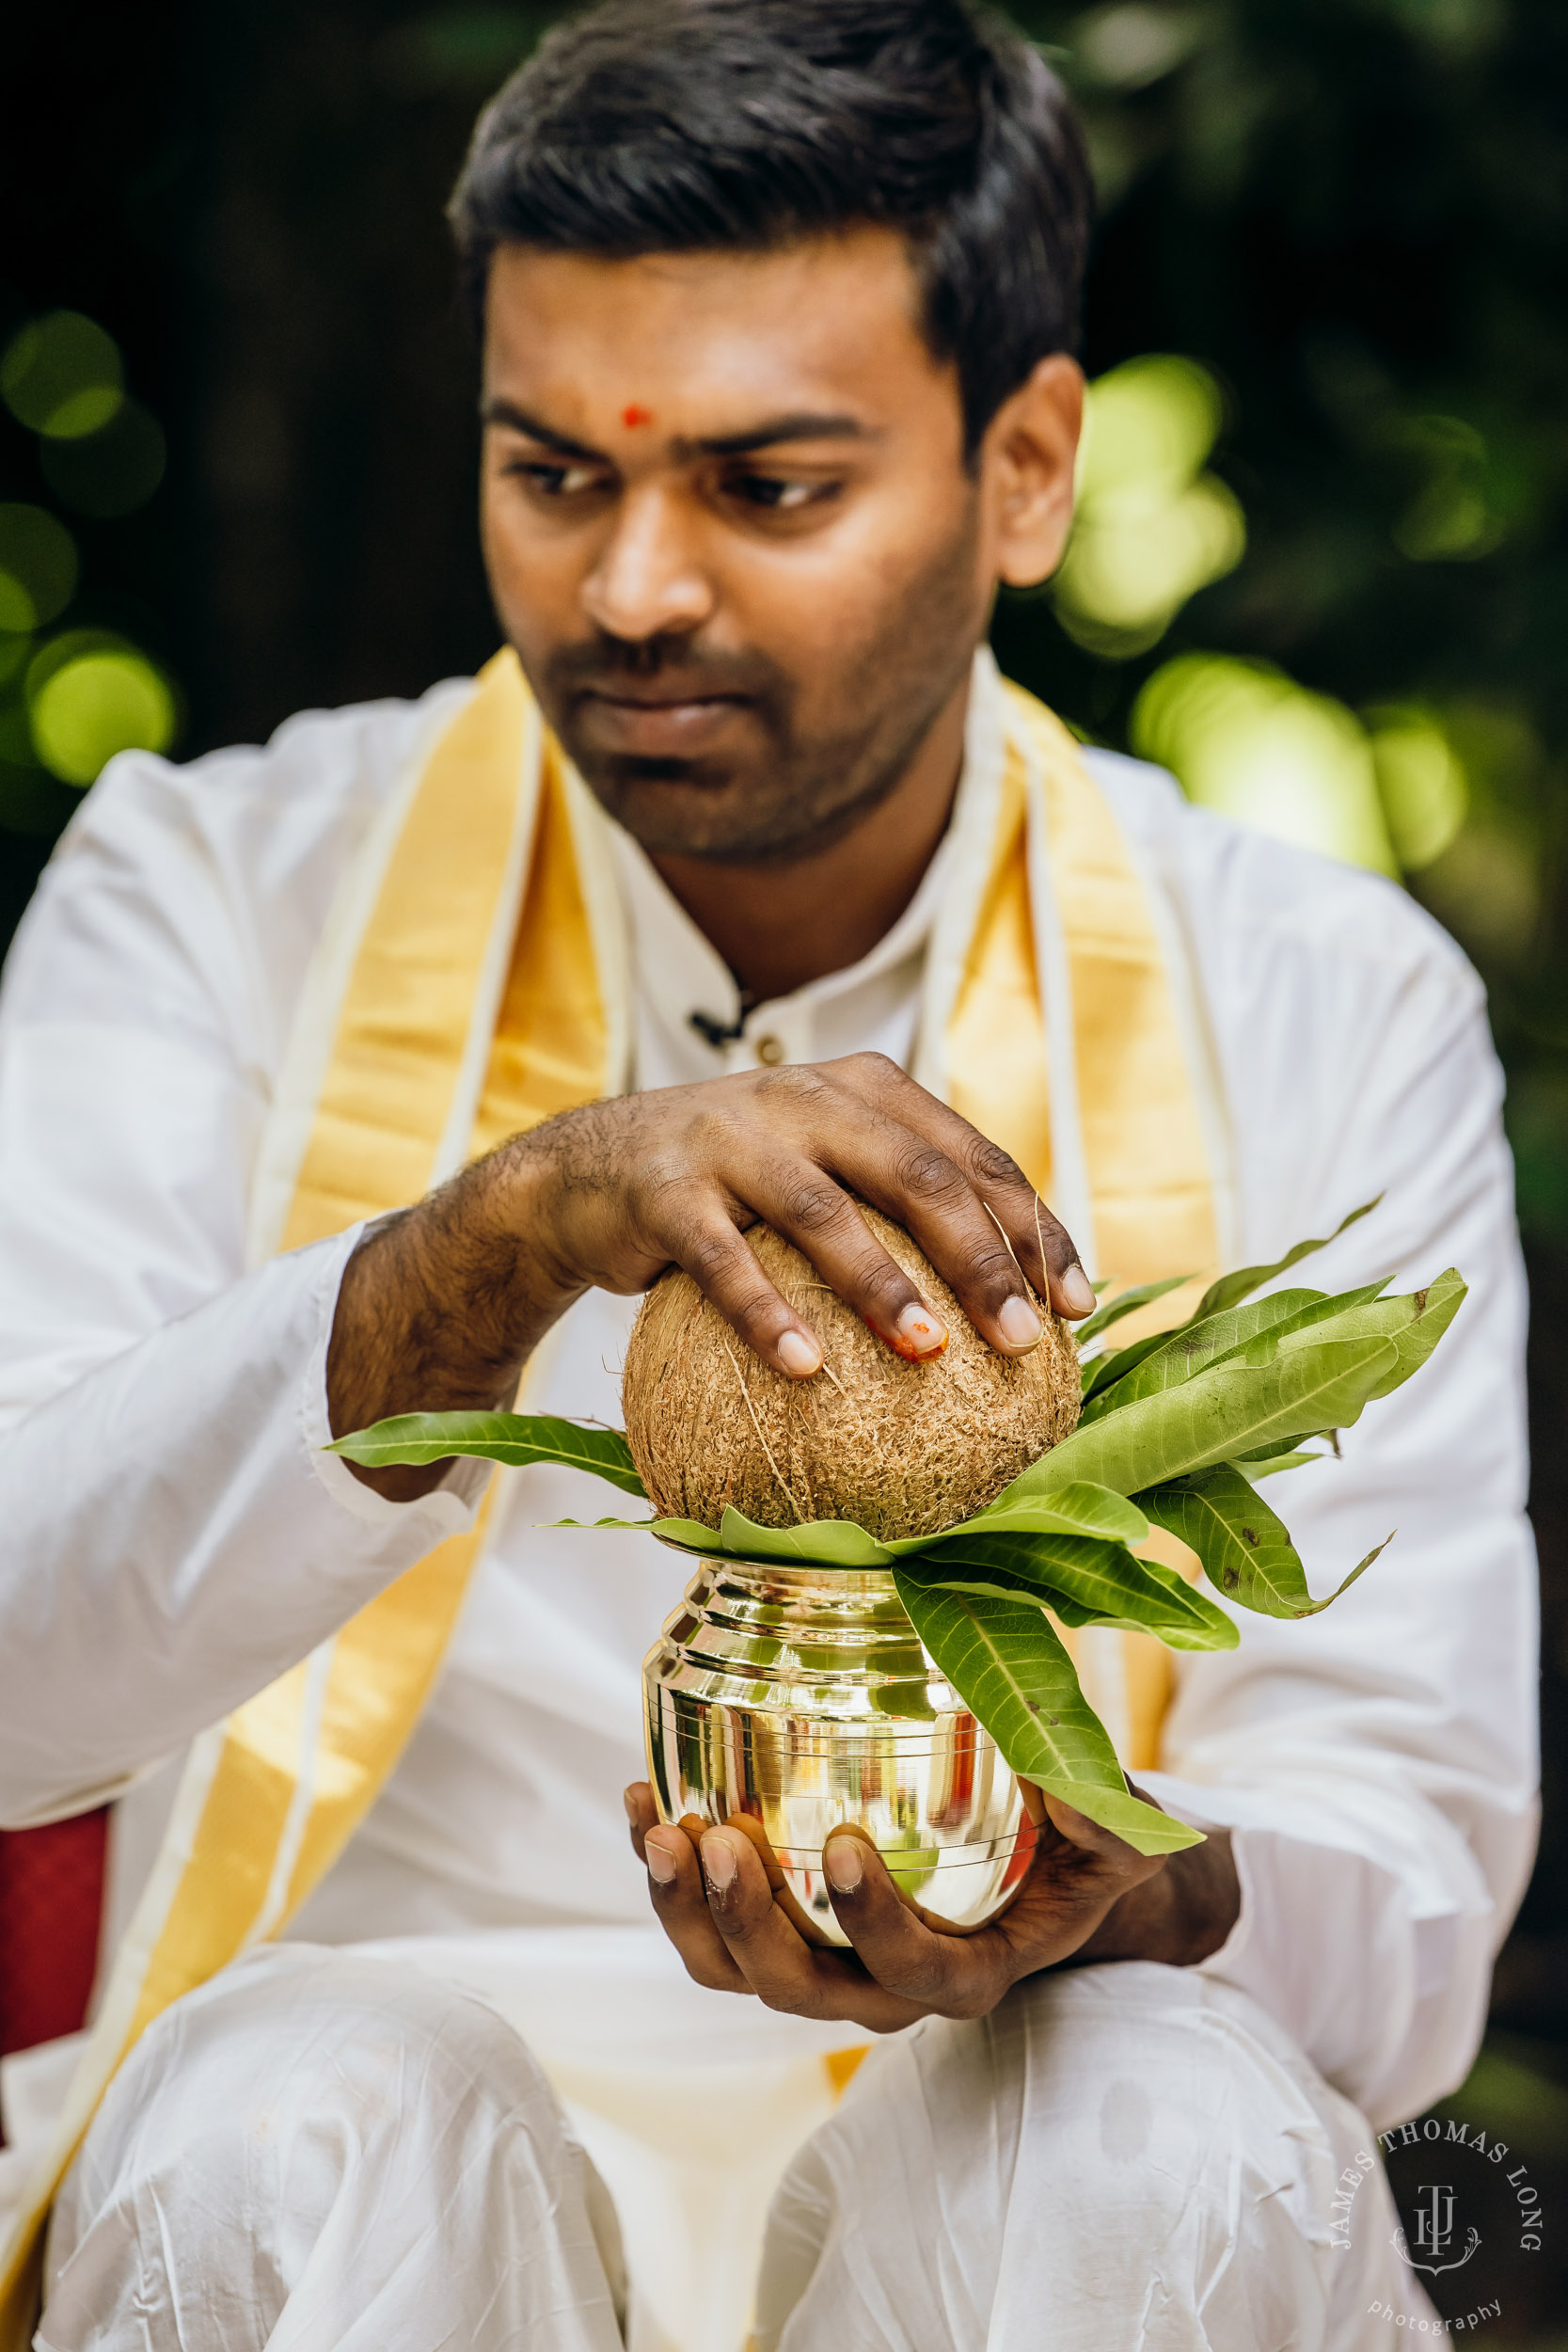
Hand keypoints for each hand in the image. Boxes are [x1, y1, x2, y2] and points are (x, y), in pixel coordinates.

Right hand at [328, 1053, 1093, 1496]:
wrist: (586, 1172)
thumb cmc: (739, 1190)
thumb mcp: (827, 1170)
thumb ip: (905, 1207)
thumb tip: (1023, 1306)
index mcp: (867, 1091)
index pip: (973, 1157)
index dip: (1031, 1230)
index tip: (1076, 1308)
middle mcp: (807, 1098)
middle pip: (917, 1175)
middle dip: (981, 1259)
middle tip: (1023, 1341)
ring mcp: (732, 1137)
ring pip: (825, 1211)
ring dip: (883, 1286)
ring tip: (931, 1356)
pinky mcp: (667, 1190)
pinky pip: (725, 1261)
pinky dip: (766, 1316)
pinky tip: (805, 1370)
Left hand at [623, 1781, 1237, 2031]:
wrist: (1046, 1871)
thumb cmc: (1080, 1853)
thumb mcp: (1115, 1840)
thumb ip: (1108, 1822)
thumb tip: (1071, 1783)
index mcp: (966, 1973)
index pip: (913, 1970)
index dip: (871, 1924)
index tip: (841, 1848)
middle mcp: (882, 1986)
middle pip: (798, 1988)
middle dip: (746, 1925)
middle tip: (718, 1841)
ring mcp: (823, 1962)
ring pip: (737, 1969)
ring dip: (686, 1910)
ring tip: (661, 1829)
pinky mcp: (781, 1926)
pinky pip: (711, 1922)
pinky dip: (669, 1871)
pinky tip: (644, 1801)